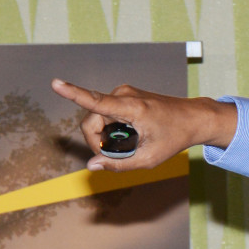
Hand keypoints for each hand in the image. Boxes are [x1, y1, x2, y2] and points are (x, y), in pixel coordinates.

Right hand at [51, 79, 238, 170]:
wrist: (193, 118)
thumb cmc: (174, 138)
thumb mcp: (149, 159)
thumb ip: (118, 165)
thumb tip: (91, 165)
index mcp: (133, 108)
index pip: (97, 101)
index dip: (73, 93)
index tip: (55, 83)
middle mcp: (124, 95)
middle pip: (91, 124)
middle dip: (98, 144)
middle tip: (119, 157)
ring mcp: (122, 93)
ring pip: (97, 121)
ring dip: (107, 137)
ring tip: (132, 142)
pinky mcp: (122, 95)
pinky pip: (105, 116)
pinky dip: (112, 130)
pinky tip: (132, 134)